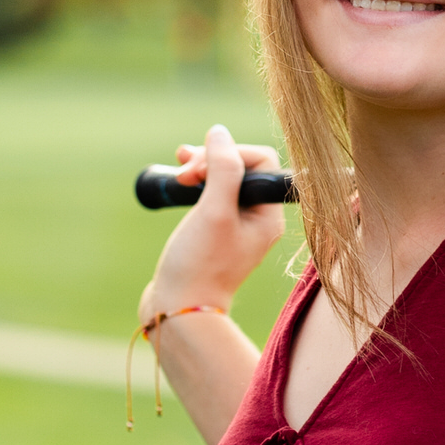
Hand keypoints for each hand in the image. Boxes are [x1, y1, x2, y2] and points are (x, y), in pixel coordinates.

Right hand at [138, 125, 285, 323]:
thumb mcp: (213, 211)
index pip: (260, 161)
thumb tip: (219, 132)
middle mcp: (257, 220)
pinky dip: (194, 187)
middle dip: (211, 160)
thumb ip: (222, 169)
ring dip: (200, 170)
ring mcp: (236, 228)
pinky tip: (177, 185)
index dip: (228, 154)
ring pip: (223, 180)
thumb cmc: (198, 265)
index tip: (197, 170)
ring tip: (177, 175)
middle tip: (183, 170)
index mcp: (267, 215)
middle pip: (242, 167)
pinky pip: (210, 197)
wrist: (178, 312)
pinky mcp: (215, 235)